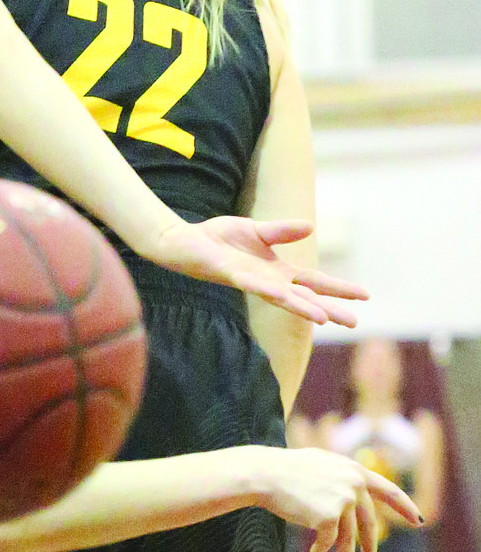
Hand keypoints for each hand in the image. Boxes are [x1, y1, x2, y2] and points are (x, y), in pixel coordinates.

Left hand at [151, 217, 366, 327]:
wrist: (185, 242)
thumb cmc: (218, 238)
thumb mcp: (257, 230)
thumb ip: (282, 231)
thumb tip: (311, 228)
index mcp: (276, 271)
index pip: (314, 282)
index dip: (338, 289)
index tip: (365, 296)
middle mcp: (267, 281)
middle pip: (305, 297)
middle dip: (329, 309)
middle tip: (354, 323)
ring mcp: (251, 281)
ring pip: (282, 298)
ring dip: (303, 308)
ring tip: (325, 318)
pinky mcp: (231, 275)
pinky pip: (253, 284)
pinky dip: (269, 290)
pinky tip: (284, 295)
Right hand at [257, 447, 421, 551]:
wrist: (266, 475)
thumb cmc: (287, 470)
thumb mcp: (322, 466)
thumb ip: (341, 477)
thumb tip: (351, 495)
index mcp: (355, 471)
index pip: (388, 491)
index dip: (405, 506)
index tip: (419, 521)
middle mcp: (354, 484)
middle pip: (368, 522)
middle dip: (368, 545)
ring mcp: (343, 499)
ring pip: (348, 537)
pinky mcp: (328, 516)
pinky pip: (328, 541)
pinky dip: (322, 549)